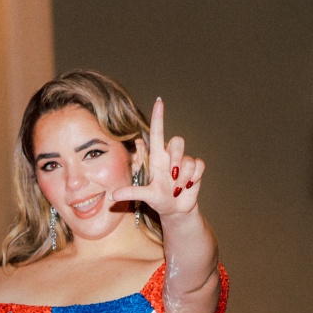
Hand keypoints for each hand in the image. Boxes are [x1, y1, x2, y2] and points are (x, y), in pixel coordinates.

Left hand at [109, 98, 204, 218]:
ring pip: (188, 159)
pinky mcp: (196, 168)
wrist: (176, 211)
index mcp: (157, 158)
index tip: (159, 101)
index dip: (158, 117)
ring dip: (184, 176)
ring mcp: (184, 161)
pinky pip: (199, 165)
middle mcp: (170, 156)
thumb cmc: (159, 200)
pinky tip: (188, 186)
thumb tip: (113, 196)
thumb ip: (131, 193)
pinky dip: (194, 178)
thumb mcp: (146, 197)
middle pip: (178, 141)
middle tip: (172, 178)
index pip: (157, 133)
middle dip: (177, 160)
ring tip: (177, 188)